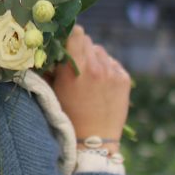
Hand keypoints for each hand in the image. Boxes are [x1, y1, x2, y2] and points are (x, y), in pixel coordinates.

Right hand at [52, 26, 131, 152]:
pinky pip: (112, 63)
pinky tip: (101, 84)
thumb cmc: (68, 115)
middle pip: (87, 40)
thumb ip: (52, 67)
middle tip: (75, 62)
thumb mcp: (54, 89)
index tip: (65, 42)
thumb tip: (50, 49)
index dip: (69, 35)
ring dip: (93, 58)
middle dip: (80, 48)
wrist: (94, 141)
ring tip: (89, 76)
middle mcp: (95, 67)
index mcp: (75, 68)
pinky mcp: (124, 79)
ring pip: (100, 51)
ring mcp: (112, 72)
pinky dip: (106, 68)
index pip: (76, 33)